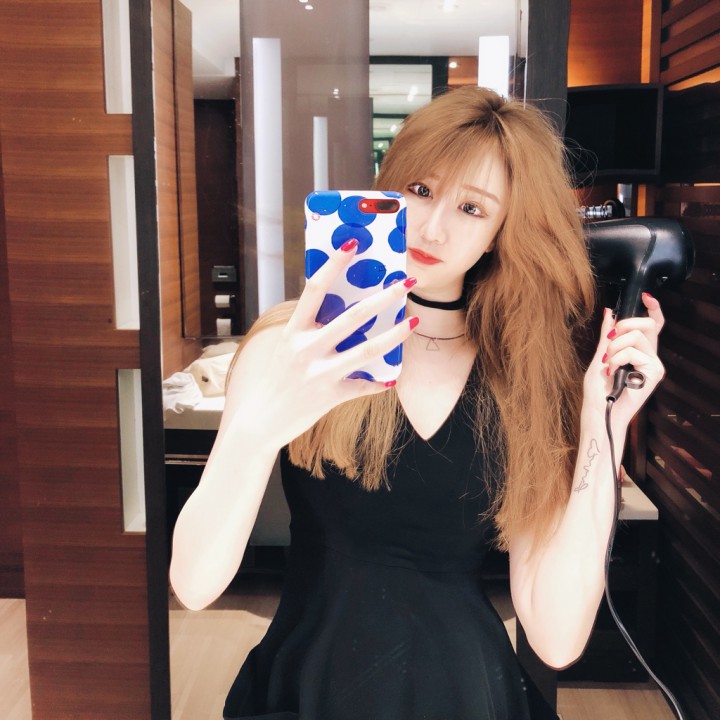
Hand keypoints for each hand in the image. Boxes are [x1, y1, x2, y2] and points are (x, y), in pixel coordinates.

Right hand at [226, 241, 418, 449]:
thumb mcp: (285, 347)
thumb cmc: (275, 379)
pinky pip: (363, 386)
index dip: (334, 264)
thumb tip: (341, 309)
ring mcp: (319, 373)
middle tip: (406, 281)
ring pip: (367, 350)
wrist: (258, 421)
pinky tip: (393, 377)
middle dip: (384, 296)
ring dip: (395, 334)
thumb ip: (309, 329)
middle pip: (353, 316)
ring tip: (414, 321)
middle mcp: (306, 349)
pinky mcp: (329, 396)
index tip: (353, 243)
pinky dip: (379, 382)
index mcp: (293, 331)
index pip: (314, 289)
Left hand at [583, 293, 664, 429]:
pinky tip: (613, 372)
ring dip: (614, 348)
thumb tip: (610, 312)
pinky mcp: (655, 373)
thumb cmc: (598, 390)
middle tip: (609, 344)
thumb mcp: (599, 356)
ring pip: (636, 337)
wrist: (599, 411)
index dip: (653, 308)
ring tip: (609, 365)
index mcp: (638, 350)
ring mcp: (653, 364)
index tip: (645, 296)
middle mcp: (649, 356)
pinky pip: (634, 352)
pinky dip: (618, 358)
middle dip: (624, 327)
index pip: (653, 324)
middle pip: (647, 324)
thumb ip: (607, 335)